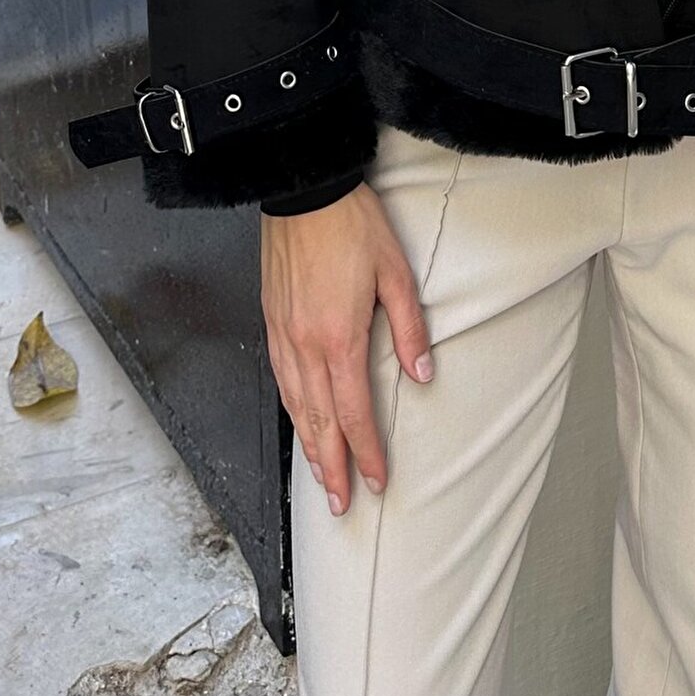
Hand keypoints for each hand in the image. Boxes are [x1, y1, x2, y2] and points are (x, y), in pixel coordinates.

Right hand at [259, 184, 435, 515]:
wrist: (303, 191)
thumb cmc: (351, 225)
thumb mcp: (395, 270)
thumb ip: (409, 326)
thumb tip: (422, 373)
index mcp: (339, 337)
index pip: (354, 411)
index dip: (366, 450)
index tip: (376, 481)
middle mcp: (305, 345)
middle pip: (319, 421)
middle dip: (332, 466)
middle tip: (340, 504)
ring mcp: (284, 335)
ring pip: (295, 406)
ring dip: (309, 446)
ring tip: (320, 477)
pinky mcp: (272, 321)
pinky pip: (280, 380)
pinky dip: (291, 410)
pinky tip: (298, 421)